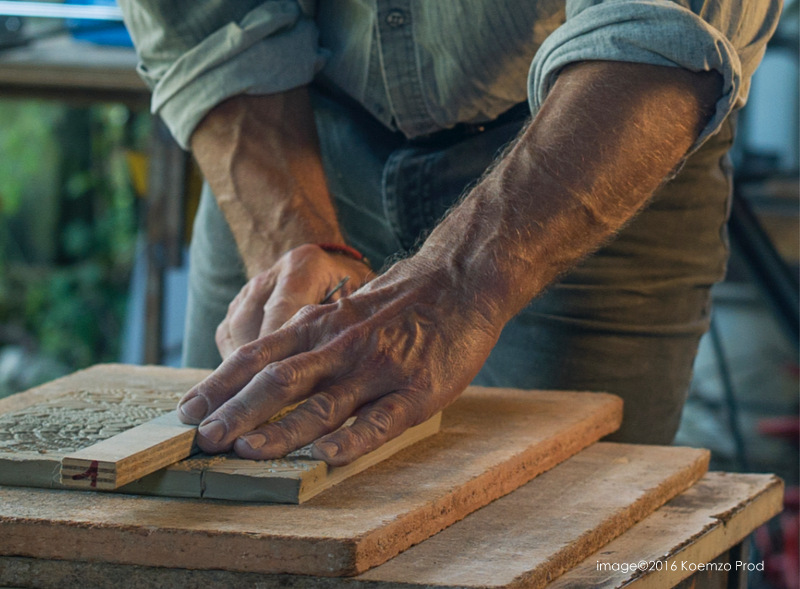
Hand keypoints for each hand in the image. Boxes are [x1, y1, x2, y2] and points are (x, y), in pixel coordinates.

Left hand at [177, 257, 500, 464]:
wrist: (460, 280)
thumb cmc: (398, 299)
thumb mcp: (343, 307)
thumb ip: (306, 333)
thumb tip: (263, 358)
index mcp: (319, 327)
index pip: (257, 357)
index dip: (219, 386)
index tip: (186, 413)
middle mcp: (340, 346)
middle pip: (279, 381)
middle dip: (237, 412)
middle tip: (202, 440)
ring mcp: (378, 368)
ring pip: (323, 404)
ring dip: (282, 430)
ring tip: (247, 452)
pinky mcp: (416, 391)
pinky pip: (380, 420)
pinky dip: (352, 439)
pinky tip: (328, 457)